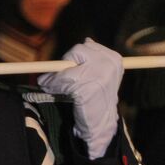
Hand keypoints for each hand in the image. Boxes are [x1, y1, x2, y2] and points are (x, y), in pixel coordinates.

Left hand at [37, 39, 122, 159]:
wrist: (102, 124)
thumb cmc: (98, 98)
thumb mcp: (101, 74)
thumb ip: (95, 58)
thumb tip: (88, 40)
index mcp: (114, 59)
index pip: (87, 46)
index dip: (74, 58)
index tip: (70, 68)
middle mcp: (109, 64)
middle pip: (77, 51)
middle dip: (64, 65)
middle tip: (55, 77)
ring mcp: (98, 76)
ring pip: (67, 68)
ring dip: (55, 79)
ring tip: (51, 86)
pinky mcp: (86, 88)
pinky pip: (62, 81)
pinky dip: (54, 87)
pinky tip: (56, 93)